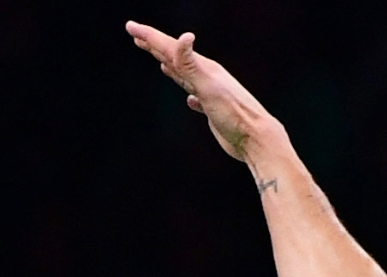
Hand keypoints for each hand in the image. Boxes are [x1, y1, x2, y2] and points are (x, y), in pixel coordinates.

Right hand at [126, 21, 274, 161]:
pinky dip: (189, 93)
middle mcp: (207, 76)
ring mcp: (210, 93)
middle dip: (154, 45)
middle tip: (136, 34)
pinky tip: (189, 99)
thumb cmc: (234, 114)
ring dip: (170, 65)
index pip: (170, 48)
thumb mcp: (208, 86)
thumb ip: (192, 64)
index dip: (149, 36)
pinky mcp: (214, 111)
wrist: (255, 139)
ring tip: (158, 58)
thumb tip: (184, 37)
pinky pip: (196, 97)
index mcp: (203, 68)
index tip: (131, 26)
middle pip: (175, 56)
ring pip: (185, 75)